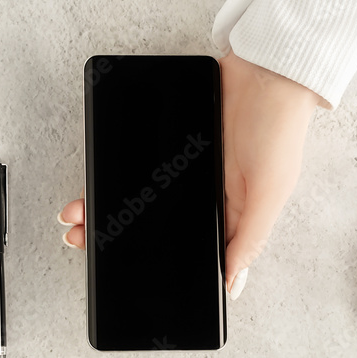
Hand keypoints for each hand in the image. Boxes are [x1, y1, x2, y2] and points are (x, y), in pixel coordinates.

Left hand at [57, 51, 320, 300]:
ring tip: (76, 213)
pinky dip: (115, 171)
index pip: (182, 248)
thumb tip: (231, 284)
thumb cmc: (281, 131)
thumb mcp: (270, 193)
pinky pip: (137, 161)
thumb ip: (249, 240)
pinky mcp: (171, 144)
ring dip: (106, 202)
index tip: (113, 267)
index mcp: (227, 215)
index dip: (148, 258)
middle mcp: (202, 195)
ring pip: (137, 193)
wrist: (267, 73)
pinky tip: (94, 182)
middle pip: (151, 222)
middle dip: (113, 232)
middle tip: (79, 239)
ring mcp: (184, 169)